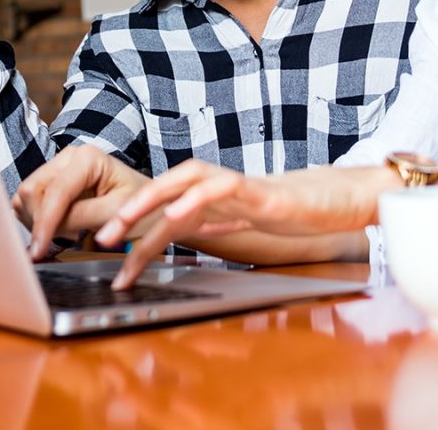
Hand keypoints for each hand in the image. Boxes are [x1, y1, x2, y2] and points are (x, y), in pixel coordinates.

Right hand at [13, 145, 153, 259]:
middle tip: (66, 239)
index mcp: (88, 157)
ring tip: (70, 231)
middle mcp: (68, 156)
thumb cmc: (141, 206)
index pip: (55, 192)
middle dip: (39, 221)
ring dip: (37, 221)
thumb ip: (81, 216)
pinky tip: (62, 227)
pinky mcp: (52, 181)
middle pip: (32, 191)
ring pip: (26, 197)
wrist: (149, 204)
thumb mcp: (116, 213)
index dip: (44, 223)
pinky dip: (38, 220)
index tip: (38, 251)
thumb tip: (49, 227)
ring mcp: (58, 167)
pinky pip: (28, 203)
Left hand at [97, 160, 387, 288]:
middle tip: (99, 239)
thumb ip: (211, 221)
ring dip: (149, 202)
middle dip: (129, 211)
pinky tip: (175, 214)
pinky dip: (196, 197)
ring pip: (185, 181)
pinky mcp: (261, 192)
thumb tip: (178, 231)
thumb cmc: (291, 212)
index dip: (135, 228)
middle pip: (165, 187)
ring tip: (122, 226)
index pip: (165, 207)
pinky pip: (223, 188)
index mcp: (212, 196)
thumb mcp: (241, 222)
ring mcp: (238, 185)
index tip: (108, 256)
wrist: (338, 202)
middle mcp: (219, 185)